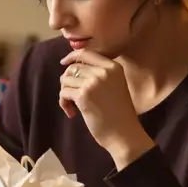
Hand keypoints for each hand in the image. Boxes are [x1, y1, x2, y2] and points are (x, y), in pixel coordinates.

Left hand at [60, 49, 155, 167]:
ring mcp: (93, 83)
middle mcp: (103, 71)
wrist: (124, 133)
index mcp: (113, 67)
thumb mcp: (115, 85)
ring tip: (72, 106)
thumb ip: (99, 74)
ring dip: (65, 93)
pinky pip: (64, 93)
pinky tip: (72, 113)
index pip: (86, 53)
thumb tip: (71, 67)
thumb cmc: (119, 113)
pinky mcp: (83, 96)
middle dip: (67, 81)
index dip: (71, 56)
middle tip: (71, 96)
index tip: (64, 63)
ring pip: (65, 80)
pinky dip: (63, 103)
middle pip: (72, 68)